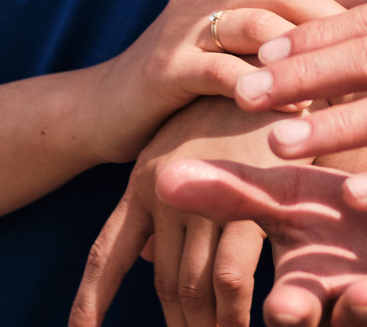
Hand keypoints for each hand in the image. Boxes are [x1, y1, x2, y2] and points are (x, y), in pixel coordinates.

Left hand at [72, 98, 280, 326]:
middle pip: (163, 283)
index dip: (91, 301)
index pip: (106, 255)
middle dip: (176, 326)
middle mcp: (164, 191)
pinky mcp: (247, 200)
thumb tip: (145, 262)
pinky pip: (232, 277)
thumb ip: (165, 210)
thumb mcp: (185, 152)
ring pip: (195, 287)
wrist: (276, 66)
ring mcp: (204, 196)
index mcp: (142, 181)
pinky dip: (235, 312)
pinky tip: (244, 325)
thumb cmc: (234, 113)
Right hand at [90, 0, 366, 165]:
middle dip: (342, 22)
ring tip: (350, 87)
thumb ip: (289, 53)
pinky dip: (257, 88)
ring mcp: (184, 24)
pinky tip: (291, 116)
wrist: (96, 114)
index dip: (358, 1)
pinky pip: (217, 68)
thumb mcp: (240, 65)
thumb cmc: (186, 98)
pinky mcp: (162, 65)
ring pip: (258, 22)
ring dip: (306, 54)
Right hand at [156, 159, 366, 326]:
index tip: (285, 300)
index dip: (291, 311)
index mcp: (315, 295)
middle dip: (359, 318)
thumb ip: (237, 195)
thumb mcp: (294, 203)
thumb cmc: (345, 218)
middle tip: (366, 291)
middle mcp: (362, 317)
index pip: (293, 314)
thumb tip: (162, 175)